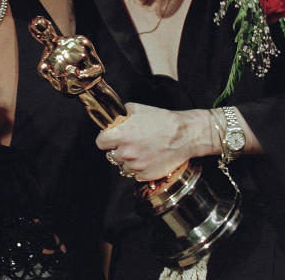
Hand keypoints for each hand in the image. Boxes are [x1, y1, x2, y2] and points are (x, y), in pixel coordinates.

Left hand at [95, 103, 216, 180]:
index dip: (106, 139)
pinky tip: (150, 157)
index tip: (111, 138)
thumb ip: (122, 114)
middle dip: (120, 149)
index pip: (100, 143)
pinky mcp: (146, 175)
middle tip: (132, 142)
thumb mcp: (138, 109)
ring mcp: (136, 165)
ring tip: (143, 150)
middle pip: (113, 155)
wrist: (183, 135)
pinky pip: (136, 174)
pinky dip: (141, 168)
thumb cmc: (162, 121)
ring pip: (124, 165)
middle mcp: (126, 152)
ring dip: (130, 160)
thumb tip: (114, 117)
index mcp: (121, 135)